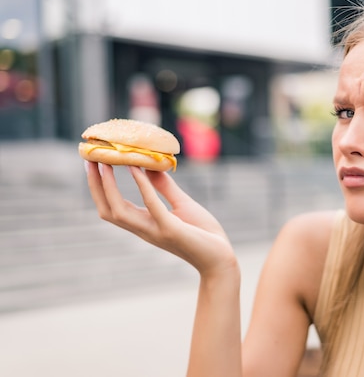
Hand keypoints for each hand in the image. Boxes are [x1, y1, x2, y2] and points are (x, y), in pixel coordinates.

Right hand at [85, 162, 236, 276]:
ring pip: (120, 211)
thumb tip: (149, 165)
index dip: (99, 187)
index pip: (112, 207)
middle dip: (95, 186)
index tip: (93, 163)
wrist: (222, 258)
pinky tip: (136, 168)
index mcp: (145, 224)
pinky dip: (142, 186)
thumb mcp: (181, 205)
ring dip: (109, 186)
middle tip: (89, 159)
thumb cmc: (204, 234)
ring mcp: (156, 231)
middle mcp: (144, 229)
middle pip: (107, 209)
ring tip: (105, 162)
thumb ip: (164, 187)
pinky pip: (152, 206)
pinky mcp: (171, 229)